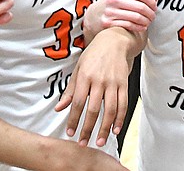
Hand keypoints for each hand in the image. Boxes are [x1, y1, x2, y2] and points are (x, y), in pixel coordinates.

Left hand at [56, 29, 136, 147]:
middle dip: (88, 129)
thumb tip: (59, 109)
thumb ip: (70, 91)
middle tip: (83, 143)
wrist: (114, 40)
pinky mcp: (124, 83)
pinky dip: (120, 118)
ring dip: (105, 128)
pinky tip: (115, 129)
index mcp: (85, 76)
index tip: (71, 133)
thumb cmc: (93, 55)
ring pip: (110, 109)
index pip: (78, 103)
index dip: (74, 120)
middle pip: (94, 109)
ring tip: (100, 141)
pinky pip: (123, 104)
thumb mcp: (78, 69)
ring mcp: (114, 82)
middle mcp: (99, 80)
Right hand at [83, 0, 155, 34]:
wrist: (92, 16)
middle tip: (153, 16)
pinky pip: (129, 25)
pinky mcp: (108, 23)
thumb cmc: (109, 5)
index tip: (155, 7)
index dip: (151, 2)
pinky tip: (142, 27)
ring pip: (136, 17)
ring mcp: (110, 12)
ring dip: (146, 21)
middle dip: (150, 13)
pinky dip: (139, 27)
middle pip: (140, 7)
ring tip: (148, 22)